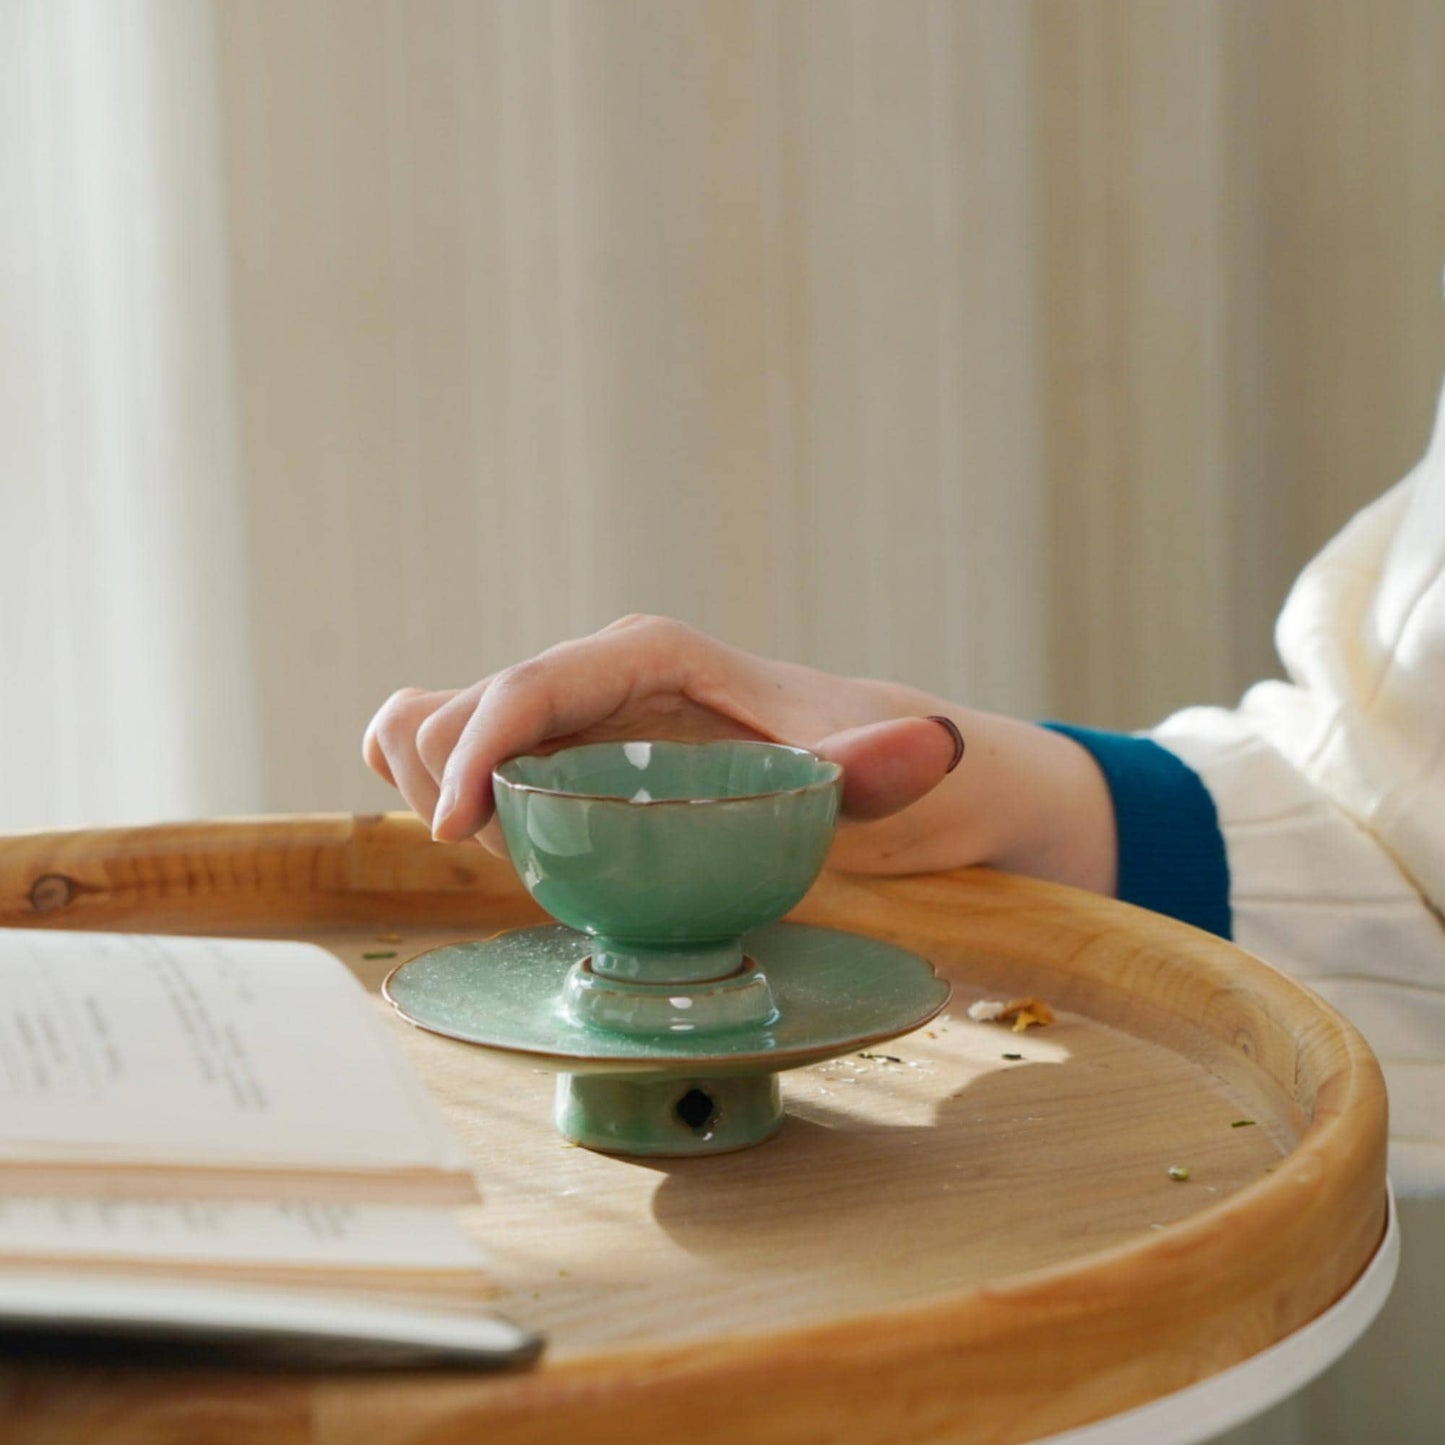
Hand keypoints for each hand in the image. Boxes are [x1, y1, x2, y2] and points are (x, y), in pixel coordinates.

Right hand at [362, 615, 960, 856]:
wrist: (851, 761)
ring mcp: (569, 705)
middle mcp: (595, 670)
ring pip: (437, 719)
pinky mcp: (557, 742)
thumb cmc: (850, 761)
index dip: (473, 752)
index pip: (529, 688)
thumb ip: (883, 763)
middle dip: (460, 787)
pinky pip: (456, 740)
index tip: (457, 832)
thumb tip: (934, 744)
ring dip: (445, 788)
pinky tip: (497, 836)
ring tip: (516, 852)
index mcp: (646, 657)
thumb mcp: (869, 769)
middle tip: (527, 863)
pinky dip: (446, 782)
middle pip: (460, 707)